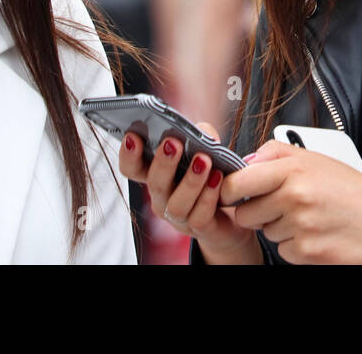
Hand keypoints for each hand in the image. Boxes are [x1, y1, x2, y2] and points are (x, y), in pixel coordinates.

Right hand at [118, 121, 260, 262]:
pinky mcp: (200, 229)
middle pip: (155, 185)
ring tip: (204, 160)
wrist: (233, 205)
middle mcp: (162, 198)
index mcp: (155, 174)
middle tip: (173, 143)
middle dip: (163, 163)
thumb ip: (200, 134)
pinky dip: (208, 196)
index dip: (128, 155)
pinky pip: (200, 217)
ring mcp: (179, 217)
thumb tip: (202, 133)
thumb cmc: (212, 168)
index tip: (132, 136)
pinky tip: (218, 177)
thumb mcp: (204, 146)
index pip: (131, 168)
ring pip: (177, 206)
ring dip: (190, 182)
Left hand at [222, 139, 361, 263]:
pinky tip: (317, 234)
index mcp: (294, 168)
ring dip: (280, 228)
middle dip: (257, 213)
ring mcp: (300, 225)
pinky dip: (296, 246)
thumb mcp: (317, 158)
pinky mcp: (307, 251)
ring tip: (309, 218)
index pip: (238, 182)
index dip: (230, 190)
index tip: (233, 193)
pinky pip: (283, 251)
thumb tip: (245, 162)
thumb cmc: (355, 192)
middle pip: (245, 213)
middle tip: (282, 207)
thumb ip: (276, 154)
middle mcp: (294, 195)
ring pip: (265, 232)